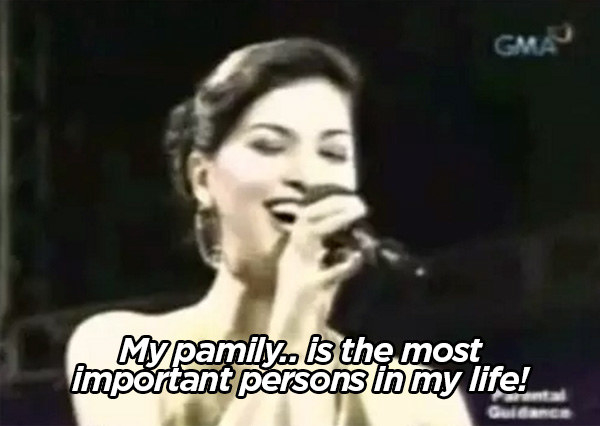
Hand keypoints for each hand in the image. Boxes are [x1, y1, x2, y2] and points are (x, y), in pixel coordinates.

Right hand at [268, 193, 366, 352]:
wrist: (289, 342)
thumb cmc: (306, 313)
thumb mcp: (321, 282)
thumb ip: (332, 264)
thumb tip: (354, 249)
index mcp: (293, 256)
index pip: (306, 219)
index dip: (326, 204)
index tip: (350, 198)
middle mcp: (291, 260)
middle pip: (307, 221)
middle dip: (332, 206)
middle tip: (359, 203)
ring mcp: (296, 273)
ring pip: (310, 235)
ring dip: (334, 220)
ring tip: (357, 213)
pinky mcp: (307, 292)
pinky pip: (327, 273)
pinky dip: (344, 265)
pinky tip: (358, 259)